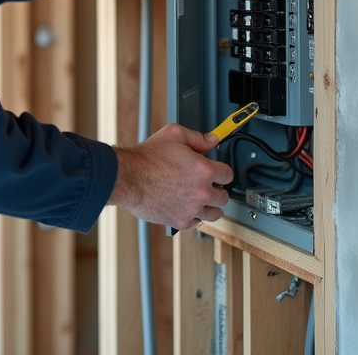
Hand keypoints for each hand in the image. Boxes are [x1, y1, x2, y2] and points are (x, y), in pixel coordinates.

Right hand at [107, 124, 234, 229]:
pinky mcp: (180, 221)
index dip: (221, 172)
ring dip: (210, 206)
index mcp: (204, 170)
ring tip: (201, 200)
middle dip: (217, 190)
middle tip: (207, 186)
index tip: (216, 173)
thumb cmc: (147, 158)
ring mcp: (192, 209)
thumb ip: (197, 137)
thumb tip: (212, 139)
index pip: (228, 175)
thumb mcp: (173, 134)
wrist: (128, 177)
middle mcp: (202, 192)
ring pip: (215, 214)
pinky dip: (194, 216)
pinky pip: (197, 223)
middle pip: (224, 197)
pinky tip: (187, 207)